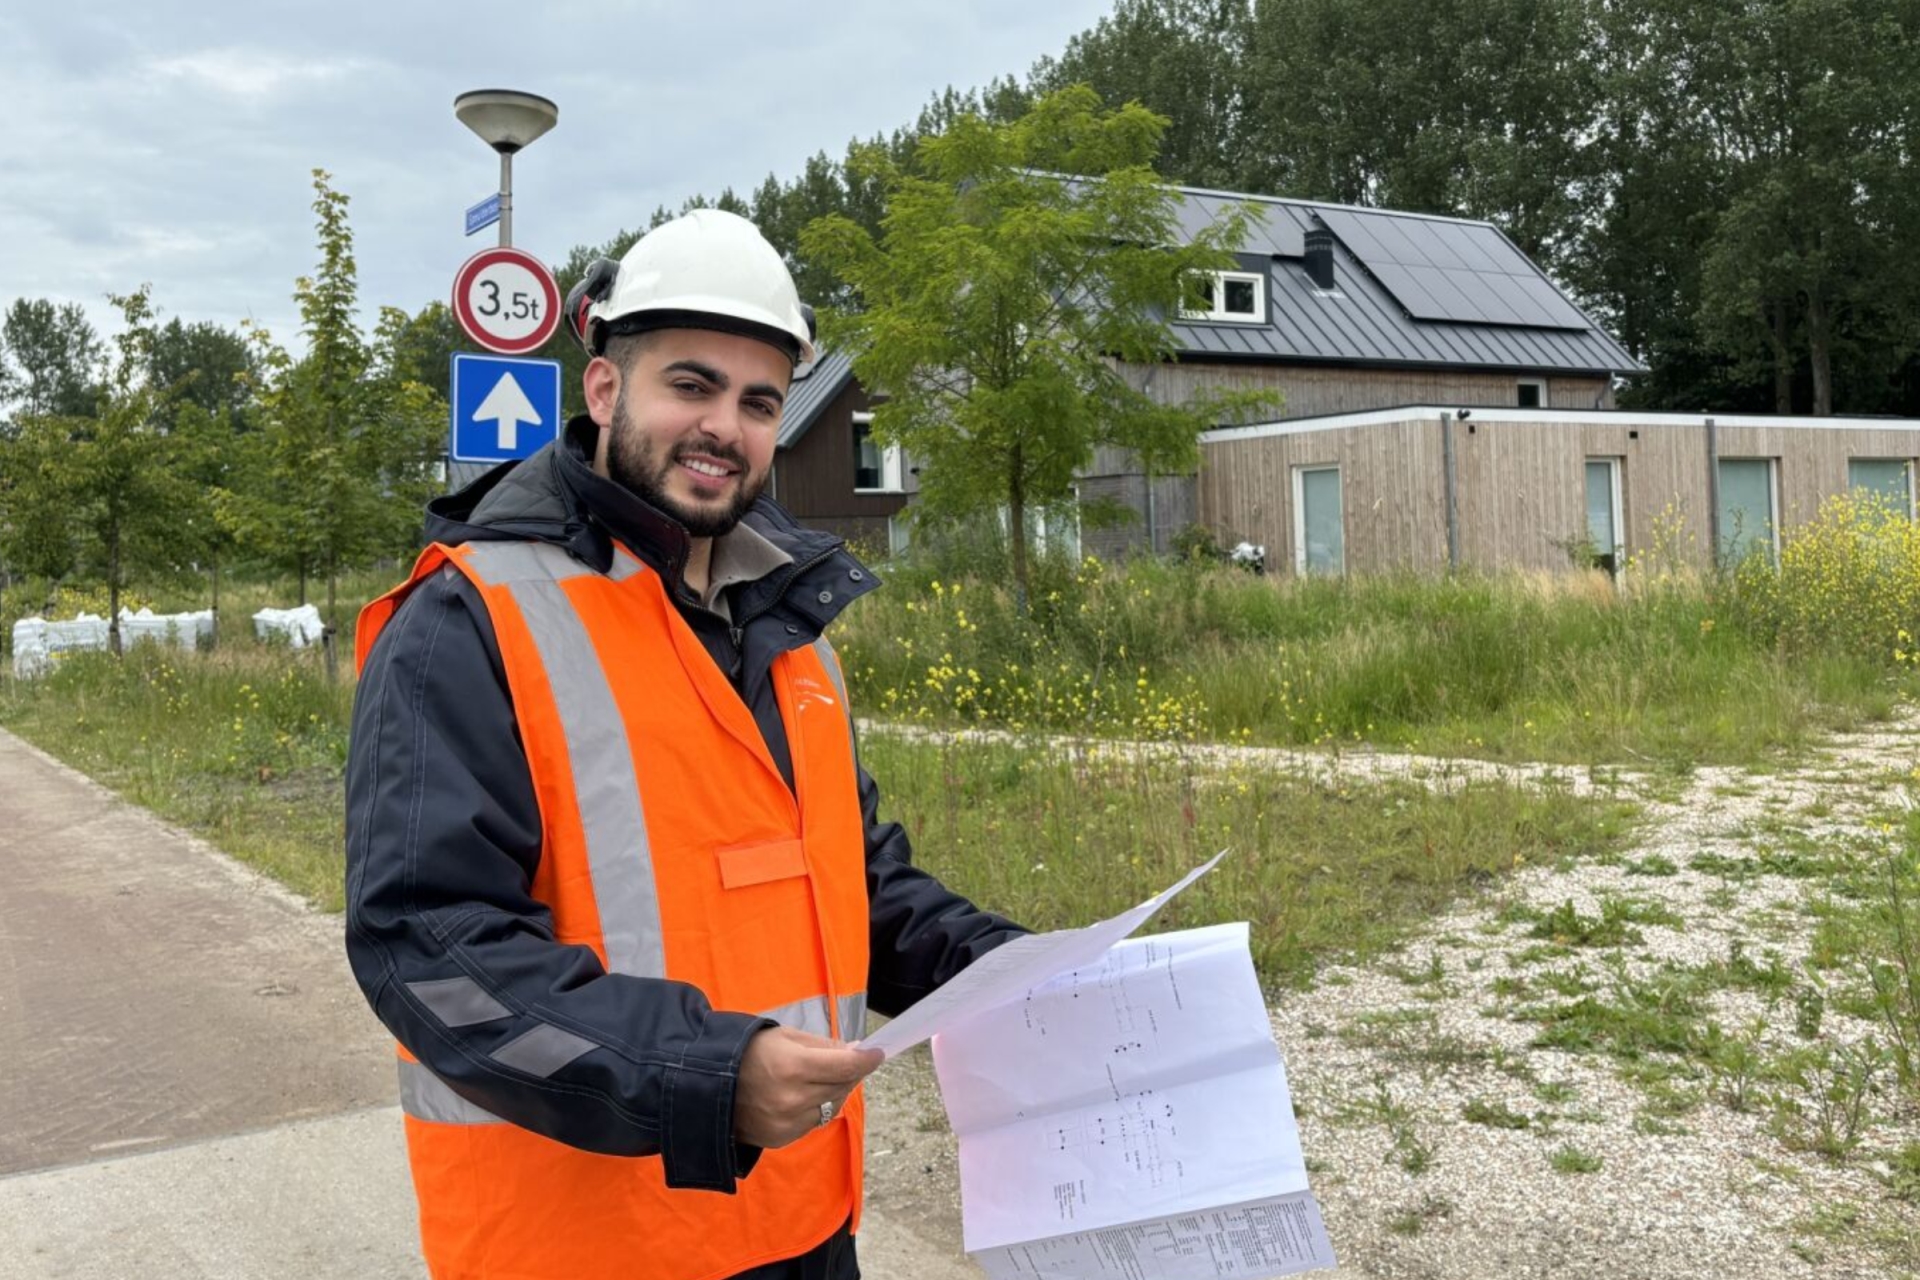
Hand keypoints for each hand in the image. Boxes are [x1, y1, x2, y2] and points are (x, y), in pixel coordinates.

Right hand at [734, 1027, 883, 1148]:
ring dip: (835, 1092)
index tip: (878, 1053)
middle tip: (850, 1061)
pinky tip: (804, 1095)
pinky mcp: (781, 1138)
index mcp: (795, 1067)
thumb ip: (823, 1046)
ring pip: (832, 1108)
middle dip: (851, 1073)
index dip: (867, 1059)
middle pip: (842, 1087)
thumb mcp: (786, 1037)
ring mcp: (788, 1123)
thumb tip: (855, 1051)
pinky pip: (813, 1123)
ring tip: (823, 1078)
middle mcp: (794, 1099)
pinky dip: (816, 1108)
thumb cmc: (748, 1052)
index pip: (846, 1066)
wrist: (708, 1083)